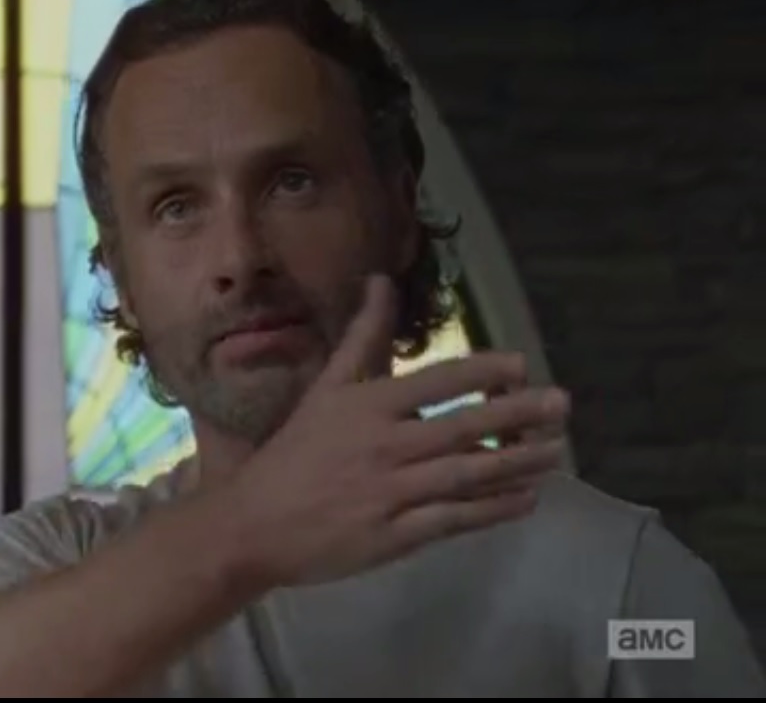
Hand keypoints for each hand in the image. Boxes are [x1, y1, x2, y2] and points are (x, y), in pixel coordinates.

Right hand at [222, 274, 567, 590]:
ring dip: (518, 462)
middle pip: (464, 426)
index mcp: (365, 405)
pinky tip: (526, 499)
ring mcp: (392, 492)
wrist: (255, 524)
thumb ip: (362, 339)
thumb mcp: (325, 389)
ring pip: (469, 473)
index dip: (483, 372)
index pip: (437, 381)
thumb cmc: (294, 453)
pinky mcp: (397, 535)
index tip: (521, 366)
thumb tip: (382, 280)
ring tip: (555, 451)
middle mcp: (384, 445)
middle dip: (519, 415)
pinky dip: (495, 509)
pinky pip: (457, 518)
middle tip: (561, 406)